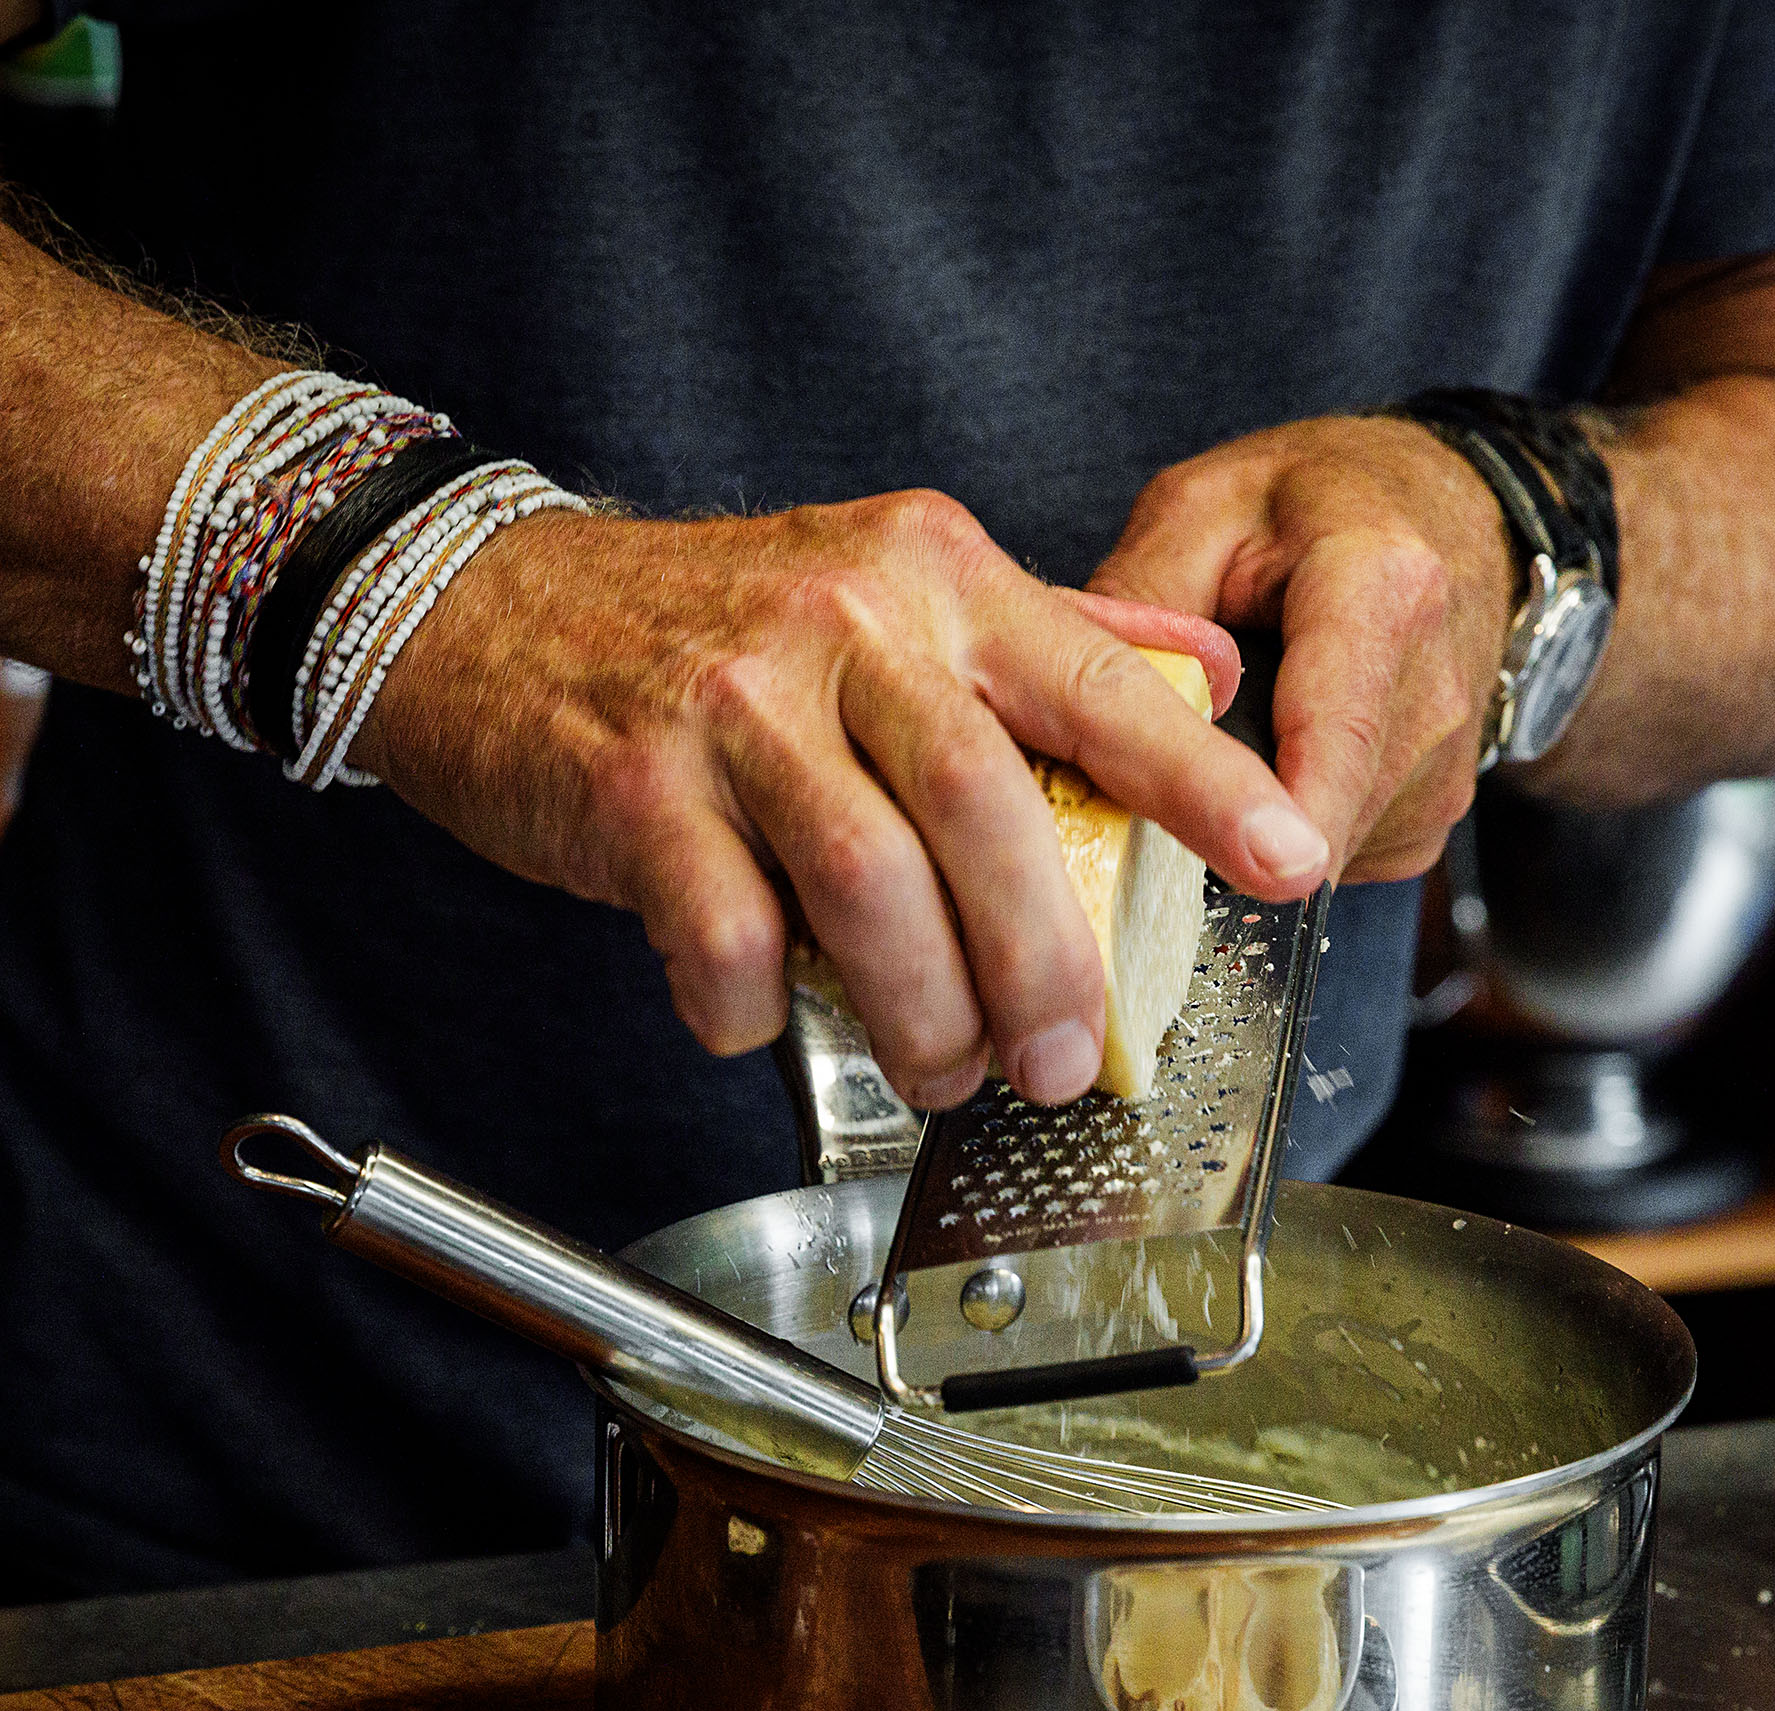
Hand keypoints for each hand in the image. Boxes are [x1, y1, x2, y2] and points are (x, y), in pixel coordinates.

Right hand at [351, 492, 1326, 1106]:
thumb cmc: (710, 626)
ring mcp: (733, 703)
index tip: (1287, 858)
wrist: (487, 610)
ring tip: (943, 1071)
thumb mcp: (890, 585)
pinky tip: (757, 1021)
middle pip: (986, 810)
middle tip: (1065, 1062)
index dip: (1202, 782)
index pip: (1098, 682)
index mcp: (932, 575)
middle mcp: (843, 622)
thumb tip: (1207, 676)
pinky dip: (753, 1008)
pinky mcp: (635, 787)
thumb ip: (1051, 636)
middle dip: (1044, 961)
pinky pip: (723, 934)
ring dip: (919, 1011)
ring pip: (867, 885)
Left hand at [1087, 415, 1514, 882]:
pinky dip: (1290, 826)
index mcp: (1383, 595)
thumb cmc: (1318, 501)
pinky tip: (1277, 760)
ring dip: (1255, 822)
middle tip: (1161, 775)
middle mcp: (1434, 696)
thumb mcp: (1201, 507)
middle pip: (1314, 814)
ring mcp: (1444, 772)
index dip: (1272, 824)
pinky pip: (1338, 855)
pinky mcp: (1431, 821)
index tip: (1218, 870)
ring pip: (1320, 848)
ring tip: (1232, 744)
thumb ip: (1140, 600)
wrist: (1453, 513)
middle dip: (1226, 818)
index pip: (1331, 740)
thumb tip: (1076, 704)